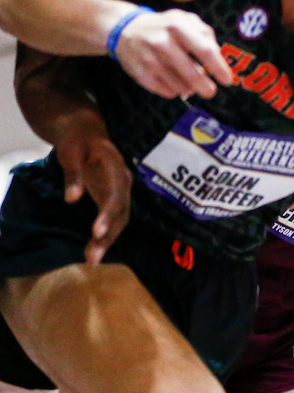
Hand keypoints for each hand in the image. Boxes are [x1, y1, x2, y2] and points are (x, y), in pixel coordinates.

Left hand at [57, 131, 130, 263]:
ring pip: (121, 219)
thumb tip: (72, 199)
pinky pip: (115, 219)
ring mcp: (122, 191)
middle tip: (93, 257)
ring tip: (92, 259)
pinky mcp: (115, 198)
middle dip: (108, 235)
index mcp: (116, 167)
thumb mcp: (70, 152)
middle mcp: (124, 181)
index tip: (97, 232)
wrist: (87, 132)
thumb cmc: (77, 142)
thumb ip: (73, 174)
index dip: (108, 214)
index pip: (115, 194)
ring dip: (108, 240)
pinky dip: (107, 235)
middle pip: (121, 212)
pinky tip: (95, 249)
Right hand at [114, 8, 233, 98]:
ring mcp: (149, 58)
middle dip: (205, 86)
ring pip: (179, 85)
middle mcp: (162, 42)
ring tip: (190, 85)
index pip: (204, 50)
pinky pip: (164, 91)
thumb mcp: (186, 20)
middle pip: (192, 73)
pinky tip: (174, 83)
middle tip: (210, 92)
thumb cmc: (165, 26)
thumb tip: (218, 57)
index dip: (218, 68)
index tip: (228, 81)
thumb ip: (205, 34)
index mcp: (177, 25)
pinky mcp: (139, 73)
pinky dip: (173, 91)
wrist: (126, 29)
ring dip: (189, 89)